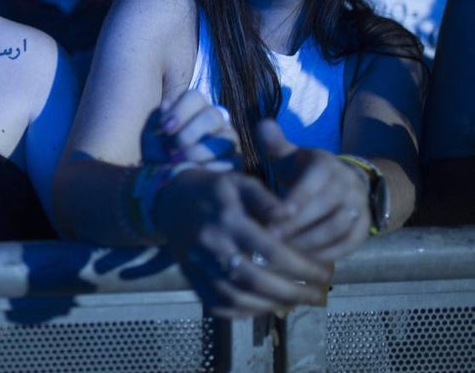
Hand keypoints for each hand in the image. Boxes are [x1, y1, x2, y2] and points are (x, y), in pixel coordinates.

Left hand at [141, 90, 240, 170]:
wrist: (166, 181)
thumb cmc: (159, 154)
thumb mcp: (152, 138)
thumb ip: (156, 121)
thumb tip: (166, 105)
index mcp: (195, 108)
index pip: (194, 96)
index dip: (179, 111)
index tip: (164, 129)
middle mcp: (216, 120)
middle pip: (212, 115)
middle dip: (188, 134)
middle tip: (171, 150)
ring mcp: (229, 140)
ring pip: (225, 138)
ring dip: (198, 152)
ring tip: (180, 163)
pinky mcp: (236, 161)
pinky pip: (231, 161)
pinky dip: (209, 168)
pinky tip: (194, 172)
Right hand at [153, 168, 333, 318]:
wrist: (169, 200)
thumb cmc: (213, 190)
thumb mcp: (239, 182)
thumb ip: (266, 199)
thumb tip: (292, 213)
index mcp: (228, 220)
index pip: (272, 251)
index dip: (303, 267)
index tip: (325, 274)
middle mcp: (211, 245)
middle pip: (256, 280)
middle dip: (292, 293)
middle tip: (317, 295)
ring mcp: (198, 264)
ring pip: (236, 297)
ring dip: (270, 306)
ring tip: (295, 302)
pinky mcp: (191, 278)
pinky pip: (216, 304)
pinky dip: (242, 312)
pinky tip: (263, 306)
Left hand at [257, 120, 370, 262]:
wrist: (343, 184)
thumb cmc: (303, 171)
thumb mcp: (289, 155)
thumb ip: (275, 143)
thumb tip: (263, 124)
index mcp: (326, 165)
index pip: (314, 183)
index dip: (295, 200)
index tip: (273, 217)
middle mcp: (348, 185)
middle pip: (325, 209)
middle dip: (296, 226)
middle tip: (270, 238)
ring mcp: (359, 208)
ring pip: (337, 229)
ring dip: (309, 243)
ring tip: (282, 251)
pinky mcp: (364, 230)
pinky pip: (347, 245)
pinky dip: (325, 254)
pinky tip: (301, 260)